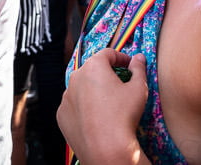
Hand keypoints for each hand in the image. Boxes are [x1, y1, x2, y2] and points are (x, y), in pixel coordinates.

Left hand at [58, 49, 149, 163]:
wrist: (106, 148)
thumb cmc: (123, 116)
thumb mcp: (138, 88)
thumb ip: (139, 69)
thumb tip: (139, 58)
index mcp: (94, 67)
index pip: (108, 53)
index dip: (122, 58)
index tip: (129, 66)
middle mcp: (76, 78)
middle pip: (93, 69)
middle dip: (106, 74)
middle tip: (120, 85)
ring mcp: (66, 97)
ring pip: (82, 87)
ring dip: (94, 90)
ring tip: (108, 103)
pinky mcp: (62, 115)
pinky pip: (74, 104)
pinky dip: (84, 106)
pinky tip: (97, 117)